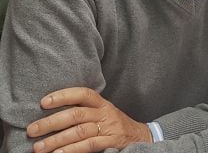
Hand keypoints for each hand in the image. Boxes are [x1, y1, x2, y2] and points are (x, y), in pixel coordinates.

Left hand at [27, 87, 150, 152]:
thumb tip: (51, 117)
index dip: (63, 96)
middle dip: (51, 122)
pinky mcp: (112, 142)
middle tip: (32, 130)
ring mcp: (109, 128)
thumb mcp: (103, 113)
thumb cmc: (115, 126)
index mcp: (102, 104)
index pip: (83, 94)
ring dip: (56, 140)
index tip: (43, 102)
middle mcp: (105, 113)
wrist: (142, 137)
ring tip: (39, 147)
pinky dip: (72, 150)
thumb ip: (84, 112)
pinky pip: (89, 145)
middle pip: (76, 114)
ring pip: (79, 131)